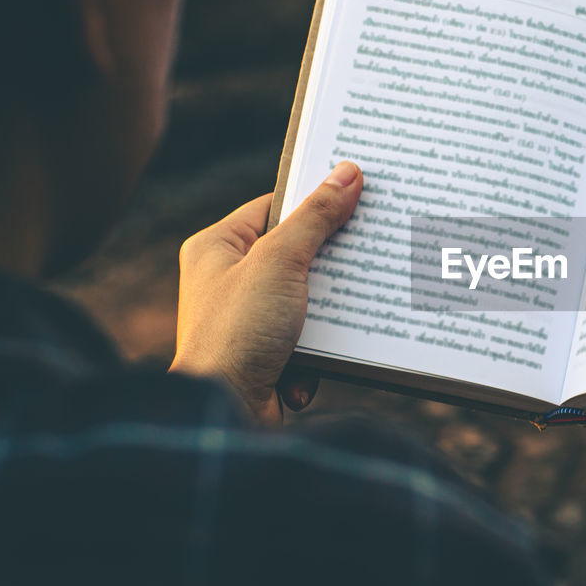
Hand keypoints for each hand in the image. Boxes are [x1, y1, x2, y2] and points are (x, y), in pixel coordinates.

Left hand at [170, 162, 362, 423]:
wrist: (225, 414)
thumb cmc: (237, 333)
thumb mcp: (280, 262)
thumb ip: (316, 217)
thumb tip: (347, 172)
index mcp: (216, 248)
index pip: (274, 207)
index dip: (315, 200)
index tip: (358, 193)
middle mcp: (228, 281)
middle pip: (297, 253)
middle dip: (330, 262)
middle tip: (369, 248)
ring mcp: (247, 320)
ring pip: (309, 299)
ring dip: (328, 313)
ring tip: (345, 313)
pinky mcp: (267, 354)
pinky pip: (308, 338)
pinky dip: (319, 350)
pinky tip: (315, 363)